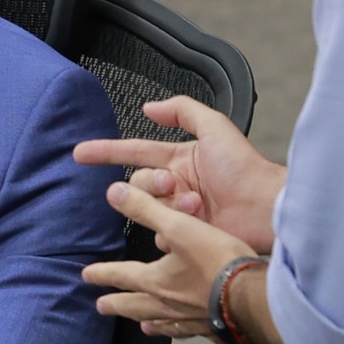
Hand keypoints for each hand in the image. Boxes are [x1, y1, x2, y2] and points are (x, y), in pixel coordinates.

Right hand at [72, 98, 281, 251]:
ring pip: (148, 209)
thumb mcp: (214, 127)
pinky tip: (197, 221)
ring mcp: (180, 211)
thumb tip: (150, 107)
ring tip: (195, 204)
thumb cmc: (245, 168)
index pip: (135, 152)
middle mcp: (177, 184)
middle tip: (171, 183)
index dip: (106, 151)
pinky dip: (175, 227)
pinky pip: (161, 235)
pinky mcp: (185, 236)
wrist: (263, 206)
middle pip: (138, 184)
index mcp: (180, 159)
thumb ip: (182, 111)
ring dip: (168, 205)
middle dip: (150, 183)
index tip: (81, 153)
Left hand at [86, 177, 269, 343]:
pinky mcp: (213, 328)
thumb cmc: (217, 261)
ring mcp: (190, 320)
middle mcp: (168, 304)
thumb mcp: (179, 227)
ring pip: (162, 322)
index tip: (86, 276)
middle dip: (117, 304)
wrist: (252, 297)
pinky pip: (190, 332)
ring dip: (149, 322)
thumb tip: (113, 193)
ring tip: (142, 326)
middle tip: (101, 307)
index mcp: (157, 281)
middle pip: (136, 305)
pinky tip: (186, 331)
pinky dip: (181, 331)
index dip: (103, 273)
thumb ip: (147, 209)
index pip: (122, 275)